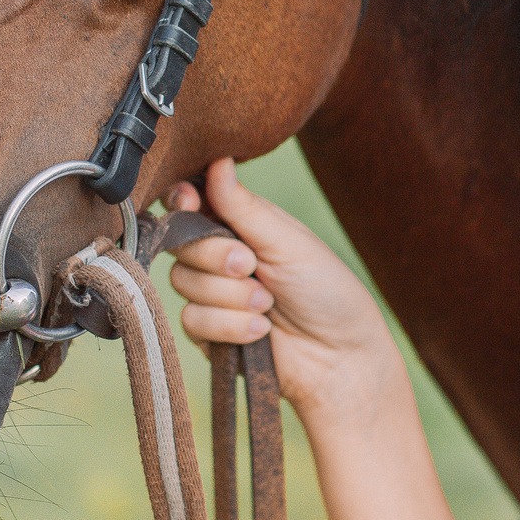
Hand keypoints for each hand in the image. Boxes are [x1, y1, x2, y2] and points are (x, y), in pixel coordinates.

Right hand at [164, 159, 398, 415]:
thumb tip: (218, 160)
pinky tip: (261, 332)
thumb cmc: (326, 292)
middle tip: (251, 267)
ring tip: (268, 305)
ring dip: (230, 296)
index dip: (182, 200)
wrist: (339, 359)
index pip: (192, 202)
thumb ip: (245, 208)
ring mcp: (212, 294)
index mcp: (241, 224)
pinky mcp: (208, 333)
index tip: (189, 201)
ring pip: (182, 282)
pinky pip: (191, 320)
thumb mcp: (289, 242)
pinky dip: (229, 326)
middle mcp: (221, 256)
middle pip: (180, 241)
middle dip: (215, 256)